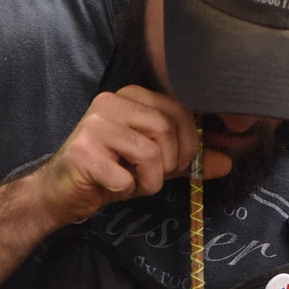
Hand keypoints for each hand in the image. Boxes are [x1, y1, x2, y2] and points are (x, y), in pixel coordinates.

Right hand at [33, 86, 231, 226]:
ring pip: (150, 153)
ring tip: (133, 182)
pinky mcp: (83, 152)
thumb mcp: (155, 164)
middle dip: (170, 163)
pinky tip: (111, 185)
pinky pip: (127, 177)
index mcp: (132, 96)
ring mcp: (94, 124)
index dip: (189, 143)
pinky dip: (126, 189)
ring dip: (150, 180)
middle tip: (153, 176)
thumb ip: (188, 160)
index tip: (179, 163)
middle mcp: (112, 102)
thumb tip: (227, 162)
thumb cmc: (109, 172)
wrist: (62, 192)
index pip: (179, 110)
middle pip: (167, 130)